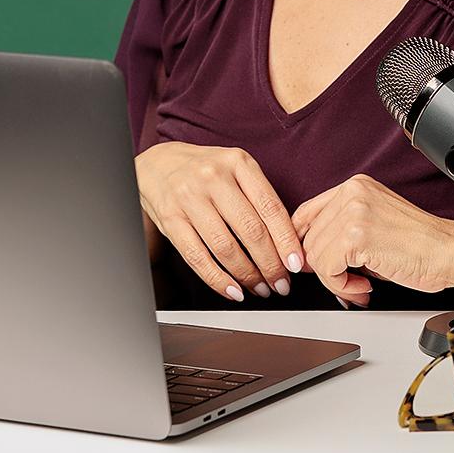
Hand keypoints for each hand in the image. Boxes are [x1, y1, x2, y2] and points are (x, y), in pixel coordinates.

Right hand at [134, 141, 303, 301]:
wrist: (157, 164)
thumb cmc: (205, 171)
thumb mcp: (235, 169)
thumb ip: (259, 197)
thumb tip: (287, 243)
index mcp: (238, 162)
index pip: (270, 207)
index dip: (286, 241)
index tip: (296, 264)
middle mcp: (214, 177)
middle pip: (251, 230)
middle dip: (270, 265)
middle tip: (281, 284)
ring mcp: (190, 198)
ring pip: (225, 247)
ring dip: (247, 275)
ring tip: (260, 289)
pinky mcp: (170, 219)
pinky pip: (197, 257)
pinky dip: (218, 279)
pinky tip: (233, 290)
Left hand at [291, 174, 453, 307]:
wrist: (450, 252)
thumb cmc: (421, 244)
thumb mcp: (374, 224)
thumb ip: (342, 230)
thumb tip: (310, 255)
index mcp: (355, 186)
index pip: (306, 213)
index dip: (304, 243)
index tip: (312, 263)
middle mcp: (351, 193)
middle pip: (307, 238)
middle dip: (323, 268)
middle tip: (346, 282)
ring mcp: (353, 213)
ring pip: (314, 256)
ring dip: (334, 280)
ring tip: (359, 285)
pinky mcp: (355, 237)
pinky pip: (327, 270)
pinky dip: (342, 286)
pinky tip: (365, 285)